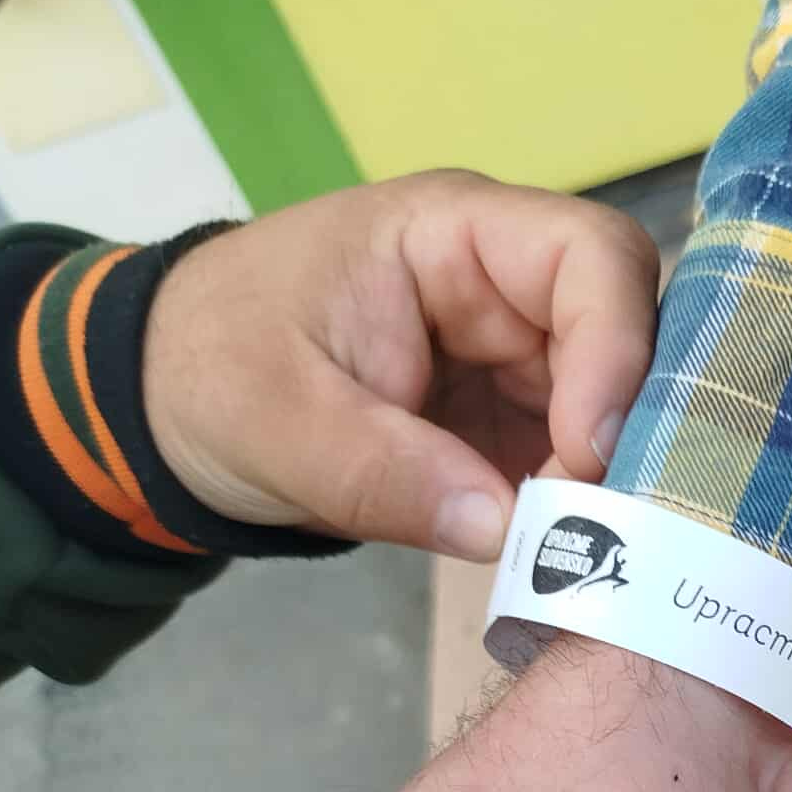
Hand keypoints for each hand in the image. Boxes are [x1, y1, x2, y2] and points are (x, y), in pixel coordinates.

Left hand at [142, 171, 660, 558]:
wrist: (162, 405)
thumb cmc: (210, 370)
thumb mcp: (280, 425)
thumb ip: (386, 475)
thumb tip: (505, 530)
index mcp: (451, 235)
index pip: (588, 256)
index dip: (614, 347)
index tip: (590, 449)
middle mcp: (506, 286)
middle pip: (629, 334)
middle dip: (629, 428)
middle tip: (601, 520)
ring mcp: (516, 356)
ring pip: (617, 406)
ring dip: (611, 480)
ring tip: (578, 549)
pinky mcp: (511, 421)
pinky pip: (579, 459)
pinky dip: (583, 509)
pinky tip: (563, 555)